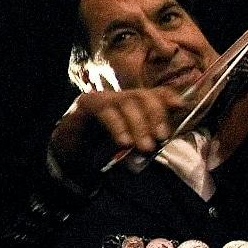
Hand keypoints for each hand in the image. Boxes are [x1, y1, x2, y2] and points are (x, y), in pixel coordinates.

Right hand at [51, 87, 190, 163]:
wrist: (67, 153)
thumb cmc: (99, 150)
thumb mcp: (129, 144)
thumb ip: (145, 138)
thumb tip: (164, 138)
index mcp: (130, 104)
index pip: (152, 94)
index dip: (167, 97)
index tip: (181, 106)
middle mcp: (117, 96)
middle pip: (141, 95)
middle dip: (155, 114)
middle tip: (161, 137)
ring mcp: (101, 98)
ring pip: (125, 101)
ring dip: (138, 124)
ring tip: (145, 146)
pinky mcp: (86, 104)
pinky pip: (105, 111)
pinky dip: (117, 126)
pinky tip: (123, 141)